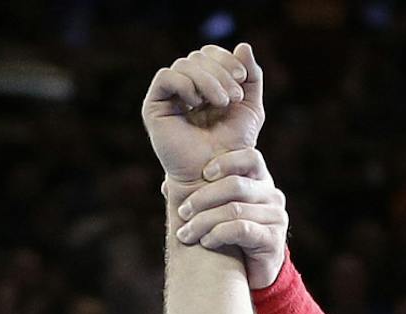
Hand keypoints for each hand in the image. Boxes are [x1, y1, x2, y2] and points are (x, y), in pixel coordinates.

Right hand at [142, 42, 264, 182]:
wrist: (214, 177)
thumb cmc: (231, 147)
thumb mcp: (249, 108)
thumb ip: (251, 77)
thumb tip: (243, 45)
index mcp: (203, 85)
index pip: (210, 54)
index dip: (226, 59)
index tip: (243, 79)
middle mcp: (184, 88)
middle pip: (198, 57)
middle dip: (220, 71)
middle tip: (234, 97)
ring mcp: (168, 97)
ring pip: (184, 65)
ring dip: (207, 79)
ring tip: (221, 103)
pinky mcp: (154, 108)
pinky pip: (166, 78)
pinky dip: (185, 84)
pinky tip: (196, 103)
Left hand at [174, 147, 289, 290]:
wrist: (250, 277)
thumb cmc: (230, 240)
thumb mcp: (216, 212)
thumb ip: (198, 195)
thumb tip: (166, 186)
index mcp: (261, 182)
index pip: (250, 158)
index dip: (226, 162)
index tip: (203, 174)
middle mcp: (272, 196)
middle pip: (235, 185)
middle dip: (202, 199)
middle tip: (181, 213)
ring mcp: (276, 217)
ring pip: (233, 210)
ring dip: (203, 222)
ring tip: (186, 234)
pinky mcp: (273, 240)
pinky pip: (240, 229)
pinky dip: (217, 234)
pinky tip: (205, 242)